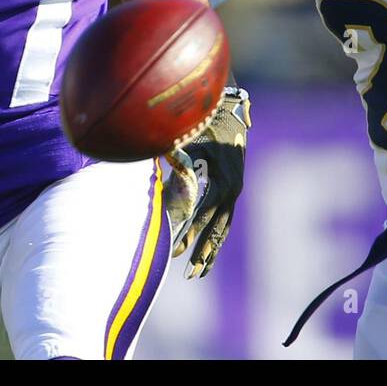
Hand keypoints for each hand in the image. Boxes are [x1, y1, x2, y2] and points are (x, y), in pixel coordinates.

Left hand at [162, 86, 250, 277]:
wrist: (231, 110)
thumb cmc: (207, 122)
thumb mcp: (193, 138)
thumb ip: (176, 155)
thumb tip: (152, 162)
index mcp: (222, 180)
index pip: (203, 214)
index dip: (189, 233)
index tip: (175, 252)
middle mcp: (232, 189)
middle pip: (217, 228)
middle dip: (202, 252)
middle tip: (188, 275)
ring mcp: (234, 192)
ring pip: (223, 228)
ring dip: (210, 250)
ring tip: (198, 273)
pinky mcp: (232, 191)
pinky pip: (224, 220)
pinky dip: (214, 237)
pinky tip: (206, 253)